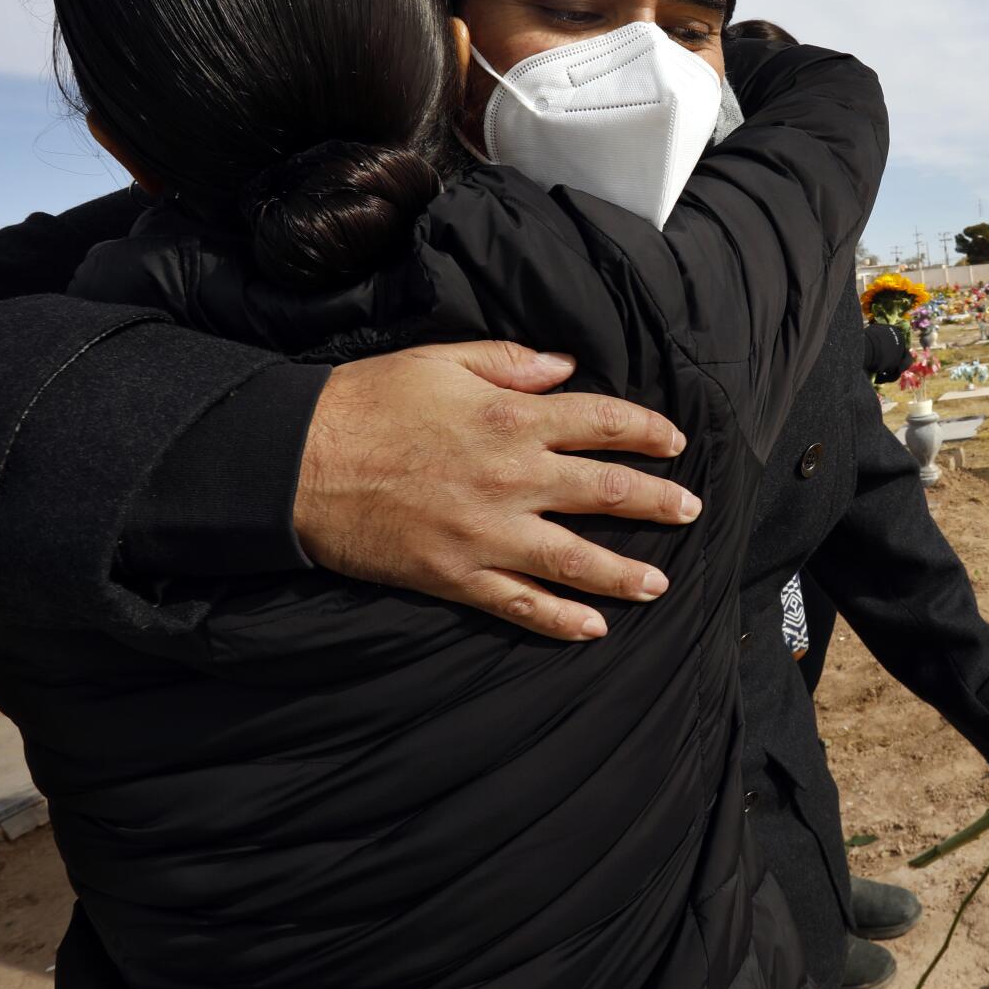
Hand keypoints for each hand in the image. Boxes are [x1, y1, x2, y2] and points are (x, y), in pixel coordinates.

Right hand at [293, 340, 697, 639]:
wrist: (297, 462)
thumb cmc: (368, 401)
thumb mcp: (442, 360)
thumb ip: (510, 362)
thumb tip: (564, 367)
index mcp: (513, 418)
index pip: (603, 423)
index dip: (647, 431)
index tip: (674, 441)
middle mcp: (513, 477)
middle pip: (606, 491)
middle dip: (657, 500)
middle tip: (690, 509)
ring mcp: (487, 532)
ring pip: (576, 559)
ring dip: (624, 572)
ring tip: (660, 582)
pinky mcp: (457, 575)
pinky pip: (520, 604)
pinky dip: (560, 619)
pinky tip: (592, 628)